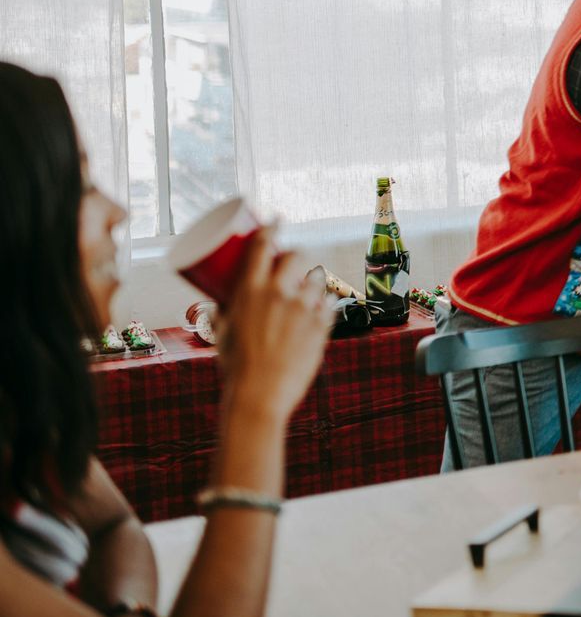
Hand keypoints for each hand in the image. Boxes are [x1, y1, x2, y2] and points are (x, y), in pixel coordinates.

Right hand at [216, 227, 331, 425]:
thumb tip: (216, 306)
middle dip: (296, 254)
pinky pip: (328, 305)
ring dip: (312, 281)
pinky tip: (319, 311)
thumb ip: (221, 314)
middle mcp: (279, 293)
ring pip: (316, 279)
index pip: (262, 246)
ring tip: (306, 291)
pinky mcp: (322, 324)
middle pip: (295, 256)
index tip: (276, 220)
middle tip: (293, 261)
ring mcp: (303, 307)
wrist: (259, 396)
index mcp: (250, 291)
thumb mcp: (222, 334)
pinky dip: (323, 305)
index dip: (271, 228)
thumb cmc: (234, 367)